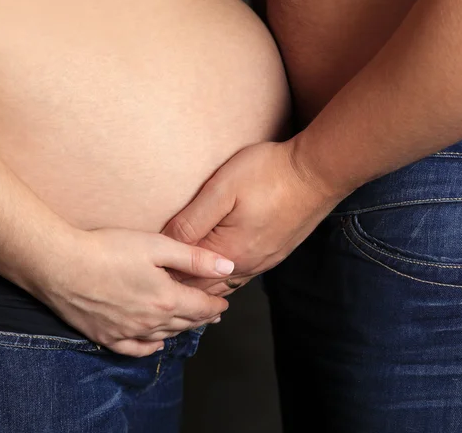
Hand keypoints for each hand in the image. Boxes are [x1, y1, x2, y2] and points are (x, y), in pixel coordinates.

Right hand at [35, 228, 233, 356]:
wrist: (60, 265)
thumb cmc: (108, 250)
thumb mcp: (157, 246)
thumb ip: (195, 258)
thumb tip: (229, 267)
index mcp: (167, 299)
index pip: (202, 307)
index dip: (215, 304)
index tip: (224, 302)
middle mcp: (151, 322)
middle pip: (185, 323)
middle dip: (202, 318)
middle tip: (213, 313)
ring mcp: (128, 332)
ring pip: (164, 335)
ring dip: (181, 329)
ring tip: (190, 324)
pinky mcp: (106, 336)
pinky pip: (135, 349)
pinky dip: (150, 347)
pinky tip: (156, 343)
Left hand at [162, 140, 344, 295]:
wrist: (317, 172)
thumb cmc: (269, 174)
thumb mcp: (221, 189)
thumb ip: (191, 220)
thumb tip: (167, 244)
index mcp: (227, 253)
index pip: (186, 276)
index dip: (164, 275)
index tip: (145, 272)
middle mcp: (245, 266)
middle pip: (204, 288)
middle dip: (180, 288)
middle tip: (157, 286)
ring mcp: (262, 262)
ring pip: (223, 285)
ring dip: (202, 287)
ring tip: (181, 288)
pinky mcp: (274, 254)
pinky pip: (241, 277)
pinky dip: (223, 281)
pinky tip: (217, 277)